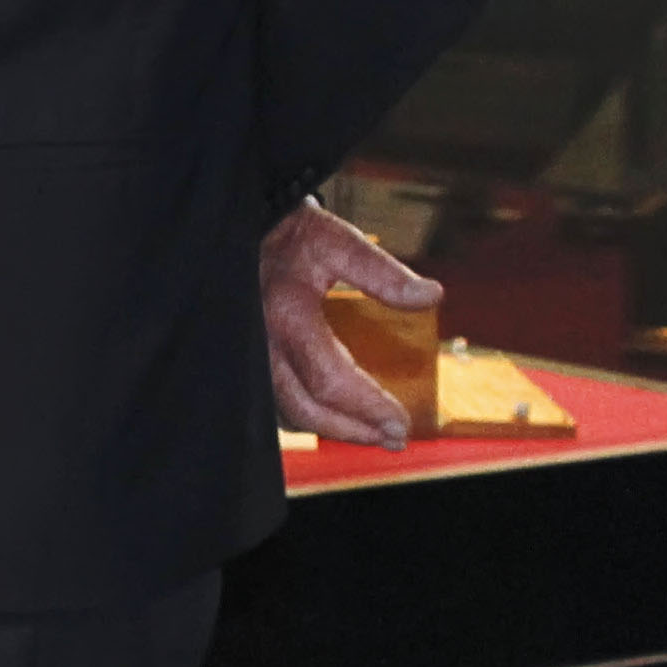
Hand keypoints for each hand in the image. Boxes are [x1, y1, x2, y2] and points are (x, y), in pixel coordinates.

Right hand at [262, 200, 435, 449]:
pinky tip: (328, 415)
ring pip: (284, 411)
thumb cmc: (285, 233)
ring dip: (329, 429)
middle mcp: (261, 344)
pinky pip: (269, 401)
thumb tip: (430, 295)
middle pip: (306, 408)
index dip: (369, 408)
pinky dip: (302, 416)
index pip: (332, 380)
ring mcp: (247, 355)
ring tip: (368, 432)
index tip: (402, 422)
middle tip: (393, 437)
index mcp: (287, 316)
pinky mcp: (242, 358)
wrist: (235, 229)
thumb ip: (382, 271)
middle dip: (353, 429)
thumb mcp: (337, 242)